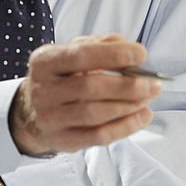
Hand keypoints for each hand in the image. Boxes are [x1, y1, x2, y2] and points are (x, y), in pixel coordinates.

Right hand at [10, 34, 160, 155]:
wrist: (32, 111)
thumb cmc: (63, 76)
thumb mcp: (74, 52)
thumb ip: (101, 45)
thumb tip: (131, 48)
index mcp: (46, 61)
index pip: (82, 55)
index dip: (114, 54)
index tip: (141, 54)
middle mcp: (43, 90)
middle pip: (91, 87)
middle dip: (128, 85)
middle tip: (153, 83)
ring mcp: (50, 118)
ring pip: (95, 114)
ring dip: (128, 106)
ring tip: (148, 98)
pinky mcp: (62, 140)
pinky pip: (98, 136)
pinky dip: (125, 127)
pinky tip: (142, 116)